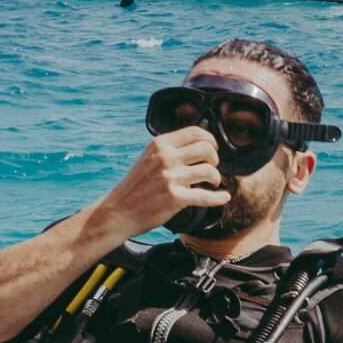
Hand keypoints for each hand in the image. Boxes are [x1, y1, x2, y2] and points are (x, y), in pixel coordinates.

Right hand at [94, 129, 228, 238]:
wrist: (119, 210)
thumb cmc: (136, 186)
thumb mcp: (148, 158)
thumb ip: (169, 149)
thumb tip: (197, 142)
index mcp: (160, 144)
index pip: (195, 132)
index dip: (210, 140)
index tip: (212, 149)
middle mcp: (166, 158)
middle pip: (206, 149)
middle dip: (215, 158)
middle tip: (212, 167)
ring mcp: (170, 178)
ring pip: (209, 171)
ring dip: (216, 178)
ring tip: (213, 183)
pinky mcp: (175, 198)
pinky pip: (206, 196)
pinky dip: (219, 198)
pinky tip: (223, 197)